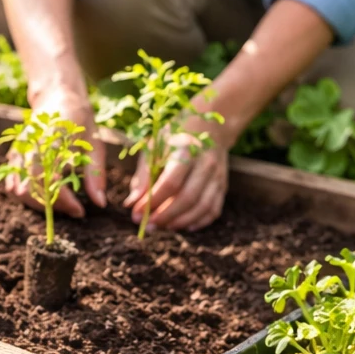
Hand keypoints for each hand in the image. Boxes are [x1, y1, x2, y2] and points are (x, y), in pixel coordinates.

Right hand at [3, 85, 105, 218]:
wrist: (56, 96)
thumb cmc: (79, 119)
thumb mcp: (94, 142)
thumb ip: (95, 173)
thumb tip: (100, 203)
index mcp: (52, 139)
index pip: (50, 178)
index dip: (64, 200)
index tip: (80, 211)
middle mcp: (30, 144)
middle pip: (31, 187)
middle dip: (52, 205)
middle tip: (73, 210)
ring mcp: (19, 148)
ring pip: (18, 188)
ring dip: (38, 203)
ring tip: (60, 204)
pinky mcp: (14, 153)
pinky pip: (12, 181)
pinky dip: (26, 194)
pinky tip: (45, 195)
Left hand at [123, 114, 231, 232]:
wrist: (208, 126)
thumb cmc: (173, 137)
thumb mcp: (154, 146)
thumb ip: (144, 175)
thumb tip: (131, 203)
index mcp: (186, 149)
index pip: (170, 182)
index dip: (153, 201)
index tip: (136, 214)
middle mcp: (205, 163)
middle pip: (188, 197)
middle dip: (166, 216)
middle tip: (148, 226)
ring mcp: (217, 175)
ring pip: (203, 206)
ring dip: (181, 221)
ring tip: (162, 226)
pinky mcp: (223, 185)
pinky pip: (214, 209)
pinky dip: (199, 222)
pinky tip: (183, 226)